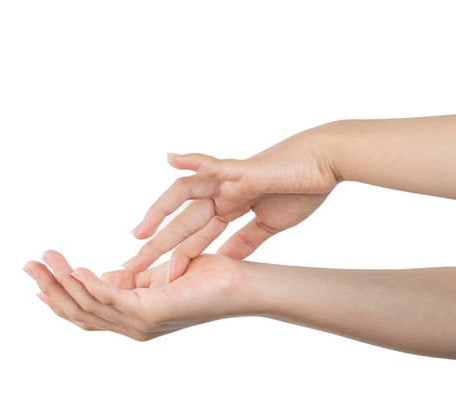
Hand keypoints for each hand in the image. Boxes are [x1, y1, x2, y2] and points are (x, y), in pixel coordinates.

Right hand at [23, 250, 258, 340]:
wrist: (239, 284)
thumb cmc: (203, 277)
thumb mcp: (154, 276)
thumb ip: (127, 279)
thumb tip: (99, 274)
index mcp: (131, 318)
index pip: (85, 314)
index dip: (57, 298)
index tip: (37, 277)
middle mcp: (133, 326)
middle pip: (79, 312)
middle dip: (51, 288)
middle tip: (29, 264)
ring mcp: (142, 323)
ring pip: (90, 306)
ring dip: (64, 282)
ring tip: (46, 259)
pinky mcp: (153, 312)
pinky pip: (113, 298)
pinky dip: (91, 284)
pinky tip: (76, 269)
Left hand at [124, 128, 337, 280]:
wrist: (326, 164)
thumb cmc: (301, 189)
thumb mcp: (268, 225)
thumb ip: (244, 241)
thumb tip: (225, 261)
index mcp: (228, 208)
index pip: (195, 237)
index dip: (176, 257)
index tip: (155, 278)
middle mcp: (221, 194)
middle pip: (182, 221)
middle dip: (157, 245)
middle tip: (129, 266)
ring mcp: (228, 180)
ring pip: (184, 195)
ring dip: (161, 213)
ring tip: (139, 234)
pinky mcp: (242, 169)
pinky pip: (213, 164)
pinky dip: (193, 161)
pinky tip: (170, 158)